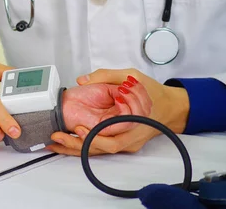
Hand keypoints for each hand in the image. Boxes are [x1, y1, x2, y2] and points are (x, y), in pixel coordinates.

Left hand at [49, 68, 188, 156]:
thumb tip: (82, 80)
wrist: (170, 107)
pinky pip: (102, 147)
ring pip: (100, 150)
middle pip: (102, 147)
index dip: (94, 135)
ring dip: (77, 148)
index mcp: (133, 121)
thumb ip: (105, 75)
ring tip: (55, 142)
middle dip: (79, 145)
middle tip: (58, 137)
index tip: (78, 129)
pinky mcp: (122, 143)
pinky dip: (84, 146)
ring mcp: (126, 143)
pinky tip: (66, 144)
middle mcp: (129, 137)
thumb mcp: (131, 75)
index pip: (112, 135)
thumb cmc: (152, 92)